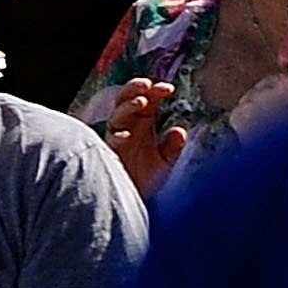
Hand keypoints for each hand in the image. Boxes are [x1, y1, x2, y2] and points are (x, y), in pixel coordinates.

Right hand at [102, 76, 187, 198]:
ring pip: (117, 114)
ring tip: (141, 103)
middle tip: (148, 84)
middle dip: (135, 88)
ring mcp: (117, 137)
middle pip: (127, 98)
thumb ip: (173, 146)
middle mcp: (128, 126)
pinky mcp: (108, 153)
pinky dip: (117, 136)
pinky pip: (109, 140)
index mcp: (143, 122)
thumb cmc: (145, 179)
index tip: (169, 88)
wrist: (130, 202)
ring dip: (128, 106)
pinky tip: (125, 137)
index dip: (156, 90)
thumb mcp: (165, 161)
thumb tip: (180, 131)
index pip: (148, 98)